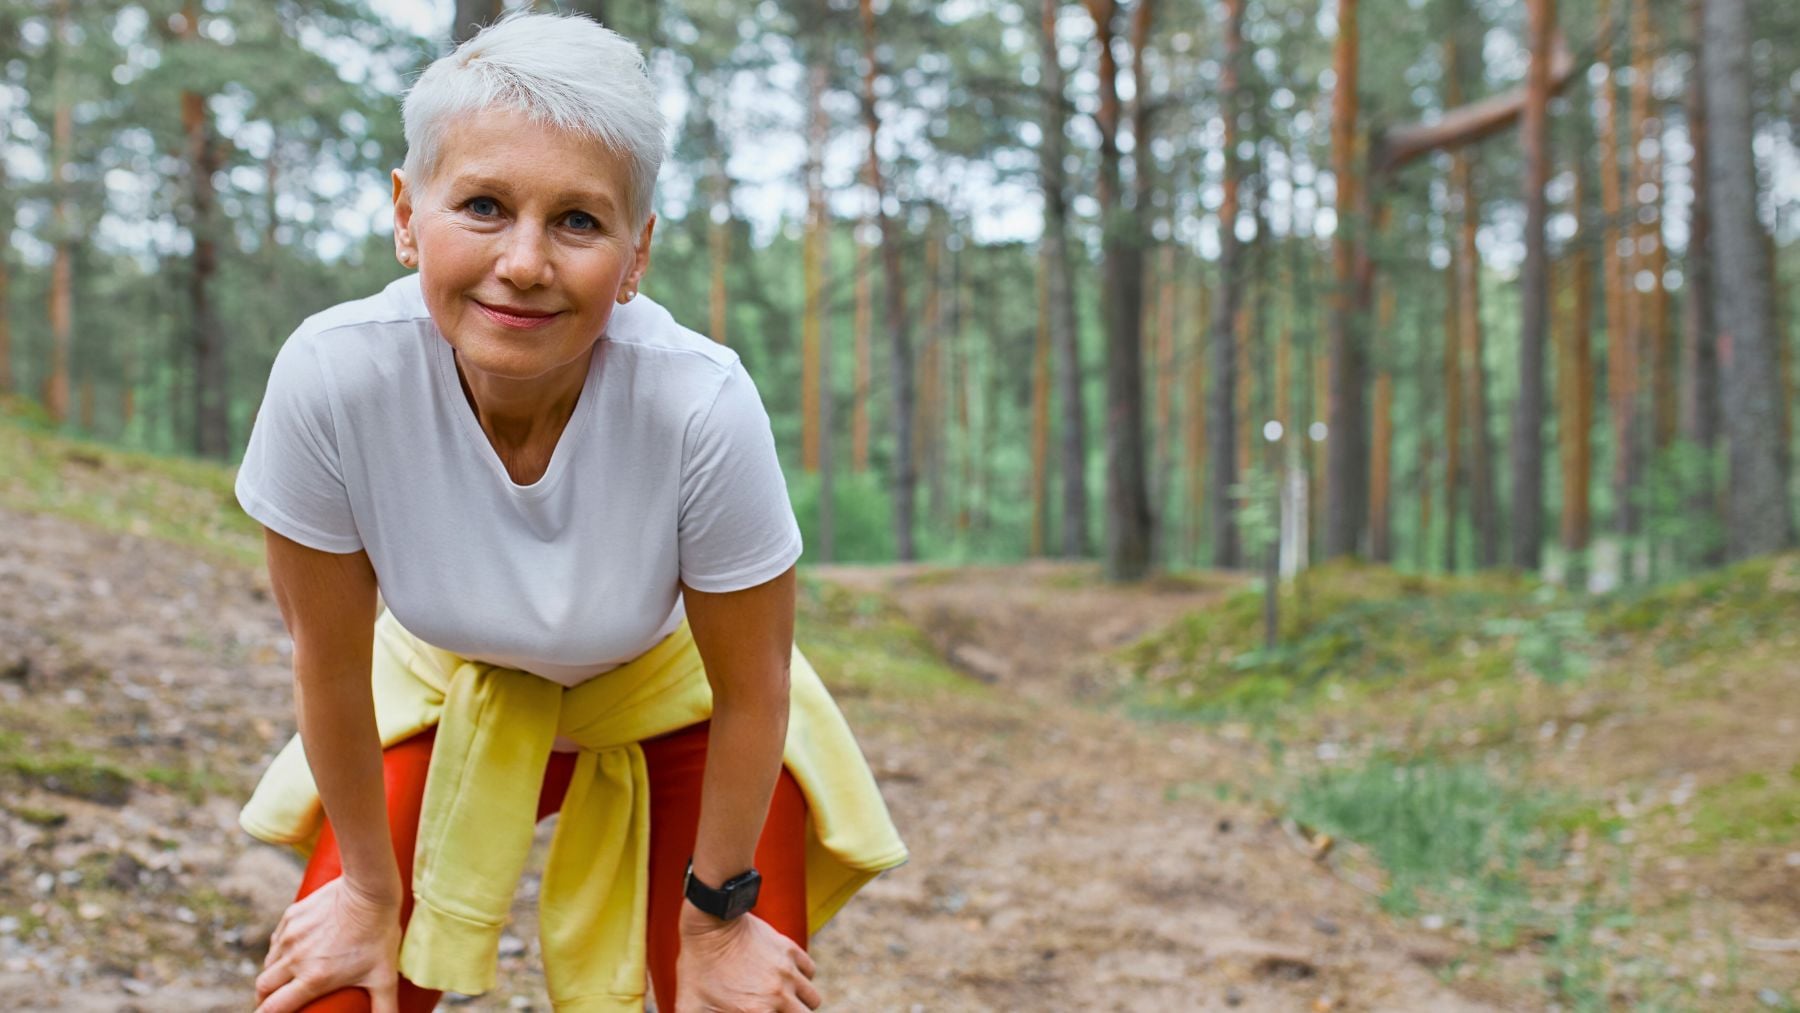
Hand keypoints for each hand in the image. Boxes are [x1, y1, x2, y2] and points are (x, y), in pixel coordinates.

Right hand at [254, 876, 402, 1012]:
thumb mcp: (385, 976)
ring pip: (268, 963)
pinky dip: (279, 951)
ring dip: (272, 975)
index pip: (273, 1008)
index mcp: (313, 978)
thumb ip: (386, 1007)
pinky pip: (277, 940)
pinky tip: (292, 953)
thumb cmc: (379, 933)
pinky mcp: (291, 916)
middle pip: (263, 987)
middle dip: (264, 999)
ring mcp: (290, 936)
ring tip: (284, 980)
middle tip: (274, 1003)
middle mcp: (295, 959)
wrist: (369, 889)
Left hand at [675, 901, 820, 1011]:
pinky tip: (788, 978)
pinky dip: (803, 978)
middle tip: (774, 1010)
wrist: (712, 922)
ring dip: (801, 1003)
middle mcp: (779, 994)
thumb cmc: (699, 964)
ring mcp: (787, 971)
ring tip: (785, 1001)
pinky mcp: (790, 949)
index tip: (762, 1010)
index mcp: (757, 1011)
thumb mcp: (690, 1004)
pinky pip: (810, 971)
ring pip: (812, 999)